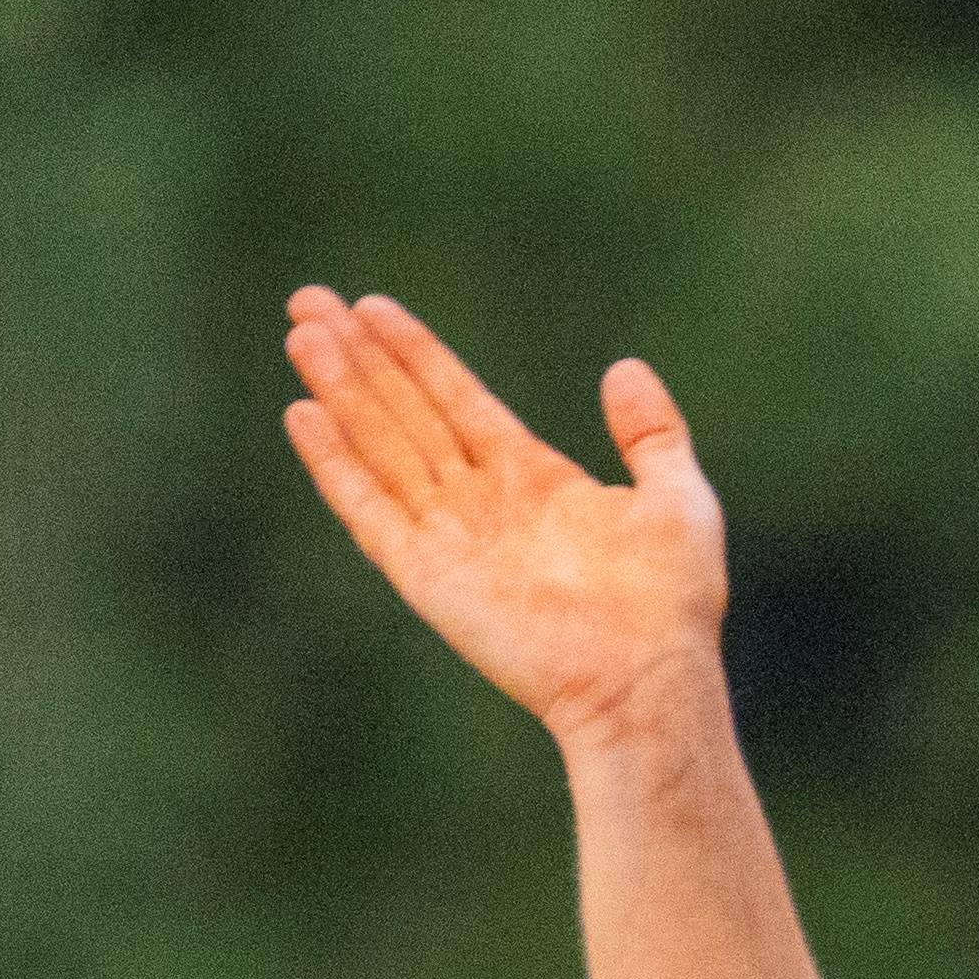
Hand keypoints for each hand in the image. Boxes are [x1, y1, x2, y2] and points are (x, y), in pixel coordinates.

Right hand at [279, 289, 727, 759]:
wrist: (646, 679)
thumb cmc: (671, 603)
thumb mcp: (678, 498)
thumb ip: (651, 432)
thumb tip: (624, 368)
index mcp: (533, 479)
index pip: (456, 399)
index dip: (414, 353)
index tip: (371, 307)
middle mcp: (482, 502)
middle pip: (406, 412)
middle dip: (358, 357)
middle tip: (307, 299)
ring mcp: (450, 538)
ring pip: (381, 447)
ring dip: (340, 391)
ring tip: (301, 334)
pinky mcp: (427, 576)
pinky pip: (370, 511)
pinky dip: (336, 465)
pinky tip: (302, 416)